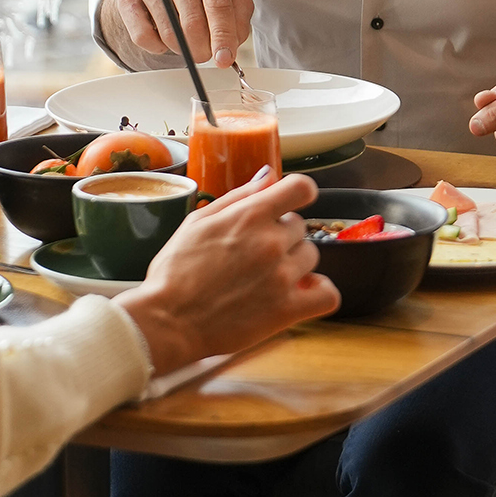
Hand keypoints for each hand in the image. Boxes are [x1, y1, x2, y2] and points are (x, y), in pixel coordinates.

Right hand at [110, 0, 255, 68]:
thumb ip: (238, 20)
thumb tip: (228, 50)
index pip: (217, 3)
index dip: (222, 36)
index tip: (224, 59)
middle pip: (193, 22)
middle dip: (202, 49)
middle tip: (205, 55)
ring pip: (170, 34)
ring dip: (183, 49)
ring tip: (187, 40)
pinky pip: (143, 37)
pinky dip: (158, 48)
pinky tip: (164, 35)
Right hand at [115, 168, 337, 374]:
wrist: (168, 321)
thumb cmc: (175, 272)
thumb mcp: (197, 222)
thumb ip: (238, 196)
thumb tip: (268, 175)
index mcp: (250, 216)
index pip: (301, 188)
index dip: (298, 193)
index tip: (289, 203)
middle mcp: (271, 243)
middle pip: (301, 227)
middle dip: (282, 235)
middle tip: (256, 251)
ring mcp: (281, 277)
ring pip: (311, 257)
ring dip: (294, 263)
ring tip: (268, 275)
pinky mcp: (287, 310)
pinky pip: (327, 295)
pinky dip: (319, 292)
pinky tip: (301, 292)